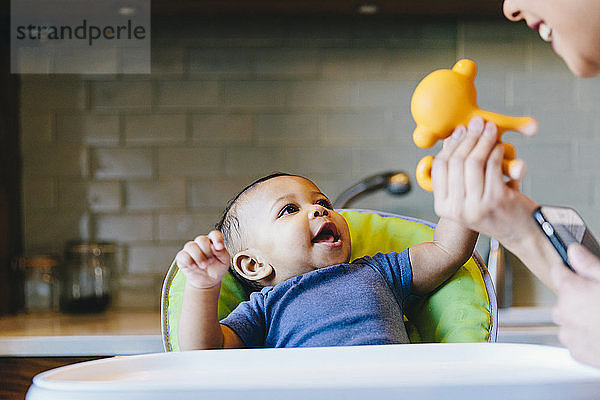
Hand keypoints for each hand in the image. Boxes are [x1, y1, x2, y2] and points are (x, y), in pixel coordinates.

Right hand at [175, 231, 230, 289]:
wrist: (208, 281)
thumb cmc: (217, 269)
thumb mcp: (225, 262)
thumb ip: (222, 252)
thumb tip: (216, 247)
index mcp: (213, 242)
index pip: (214, 234)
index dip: (217, 239)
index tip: (220, 247)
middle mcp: (201, 244)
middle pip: (201, 239)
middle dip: (207, 251)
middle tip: (211, 261)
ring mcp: (191, 250)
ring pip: (190, 246)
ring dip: (198, 257)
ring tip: (204, 266)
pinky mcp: (182, 258)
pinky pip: (182, 255)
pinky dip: (188, 261)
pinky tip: (194, 267)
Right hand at [431, 116, 538, 248]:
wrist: (522, 234)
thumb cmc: (496, 211)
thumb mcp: (469, 196)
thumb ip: (458, 174)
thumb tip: (452, 140)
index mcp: (444, 207)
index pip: (439, 167)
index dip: (450, 145)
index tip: (460, 130)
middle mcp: (456, 209)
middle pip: (456, 162)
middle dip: (468, 137)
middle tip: (477, 123)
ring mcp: (475, 206)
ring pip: (473, 162)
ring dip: (483, 141)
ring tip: (491, 130)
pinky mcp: (495, 200)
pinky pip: (492, 165)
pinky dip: (497, 151)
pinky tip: (501, 146)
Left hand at [552, 244, 599, 367]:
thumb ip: (590, 265)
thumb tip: (574, 252)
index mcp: (571, 291)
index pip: (557, 271)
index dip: (569, 270)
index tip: (578, 272)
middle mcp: (564, 313)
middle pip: (563, 297)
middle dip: (577, 296)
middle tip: (599, 299)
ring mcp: (570, 335)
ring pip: (568, 319)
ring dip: (580, 317)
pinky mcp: (578, 352)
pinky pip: (576, 339)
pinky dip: (585, 335)